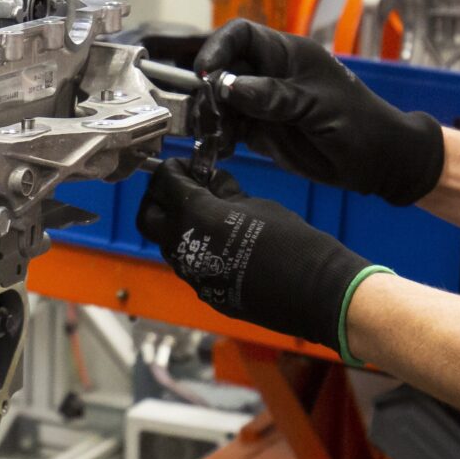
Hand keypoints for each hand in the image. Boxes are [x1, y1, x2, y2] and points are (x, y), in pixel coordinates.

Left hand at [136, 159, 368, 346]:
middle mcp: (181, 246)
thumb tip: (211, 182)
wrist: (312, 291)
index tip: (186, 166)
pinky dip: (195, 249)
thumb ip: (225, 193)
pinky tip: (220, 243)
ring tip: (206, 215)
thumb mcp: (255, 204)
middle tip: (183, 189)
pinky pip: (188, 265)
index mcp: (193, 215)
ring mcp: (190, 274)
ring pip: (165, 243)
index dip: (172, 169)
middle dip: (159, 198)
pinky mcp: (204, 292)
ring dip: (175, 225)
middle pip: (147, 216)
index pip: (162, 182)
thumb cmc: (291, 242)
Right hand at [194, 21, 444, 206]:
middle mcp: (269, 75)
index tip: (205, 72)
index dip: (218, 46)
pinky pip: (230, 128)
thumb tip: (229, 87)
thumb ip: (275, 97)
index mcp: (287, 55)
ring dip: (211, 116)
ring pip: (222, 101)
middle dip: (208, 88)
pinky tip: (222, 147)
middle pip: (224, 69)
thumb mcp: (318, 107)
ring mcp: (263, 103)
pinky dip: (220, 136)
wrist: (379, 162)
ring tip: (214, 135)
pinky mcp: (261, 130)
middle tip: (205, 113)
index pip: (242, 35)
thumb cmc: (358, 124)